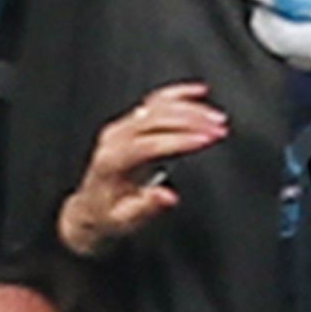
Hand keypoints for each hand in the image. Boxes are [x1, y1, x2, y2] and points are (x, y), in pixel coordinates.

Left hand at [57, 84, 226, 258]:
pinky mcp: (130, 121)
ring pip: (158, 107)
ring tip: (217, 117)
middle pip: (155, 119)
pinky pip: (155, 102)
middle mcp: (114, 138)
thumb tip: (167, 196)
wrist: (92, 207)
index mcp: (111, 161)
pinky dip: (178, 94)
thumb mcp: (126, 219)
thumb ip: (146, 207)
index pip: (149, 144)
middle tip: (218, 127)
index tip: (205, 139)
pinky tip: (199, 91)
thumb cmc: (109, 214)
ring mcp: (121, 127)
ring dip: (190, 109)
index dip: (179, 140)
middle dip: (191, 121)